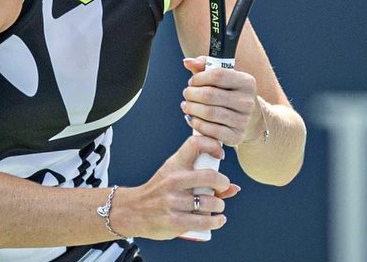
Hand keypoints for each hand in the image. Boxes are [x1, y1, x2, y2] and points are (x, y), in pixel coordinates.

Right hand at [116, 135, 239, 239]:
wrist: (132, 211)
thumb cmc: (158, 192)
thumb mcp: (174, 176)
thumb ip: (200, 177)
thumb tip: (234, 188)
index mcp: (174, 165)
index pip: (196, 144)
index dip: (213, 145)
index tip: (220, 155)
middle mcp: (174, 181)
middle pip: (211, 176)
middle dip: (223, 183)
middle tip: (222, 187)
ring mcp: (174, 202)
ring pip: (211, 202)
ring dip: (219, 206)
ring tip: (216, 207)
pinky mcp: (175, 222)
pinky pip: (205, 221)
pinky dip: (216, 221)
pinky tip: (217, 220)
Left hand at [181, 56, 260, 146]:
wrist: (249, 120)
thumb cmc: (229, 94)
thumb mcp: (222, 78)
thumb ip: (204, 66)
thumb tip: (187, 62)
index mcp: (247, 82)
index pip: (217, 75)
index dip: (199, 78)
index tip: (192, 82)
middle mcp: (247, 101)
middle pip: (209, 95)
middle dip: (191, 94)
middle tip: (186, 94)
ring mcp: (243, 120)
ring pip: (208, 113)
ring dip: (191, 109)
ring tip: (186, 106)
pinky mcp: (236, 137)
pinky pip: (210, 130)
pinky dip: (197, 124)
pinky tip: (192, 118)